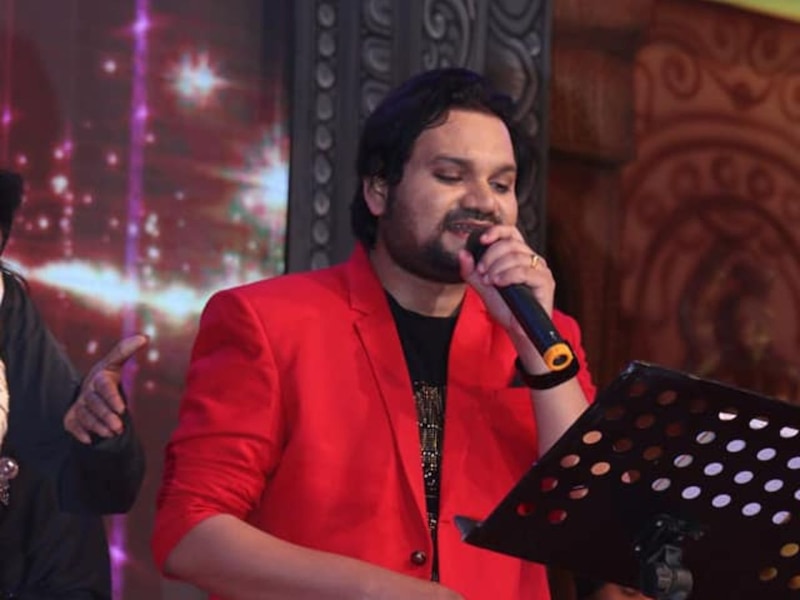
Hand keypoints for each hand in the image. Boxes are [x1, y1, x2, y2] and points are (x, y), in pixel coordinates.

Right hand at [64, 334, 147, 443]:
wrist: (90, 393)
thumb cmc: (106, 377)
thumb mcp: (115, 364)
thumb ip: (126, 350)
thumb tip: (144, 337)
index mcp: (98, 378)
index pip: (104, 386)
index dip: (112, 398)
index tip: (122, 409)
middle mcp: (86, 392)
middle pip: (95, 404)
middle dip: (106, 416)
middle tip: (119, 427)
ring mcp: (79, 405)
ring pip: (86, 416)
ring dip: (98, 426)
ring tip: (113, 433)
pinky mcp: (72, 418)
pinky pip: (72, 426)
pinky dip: (80, 432)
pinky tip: (89, 439)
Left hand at [458, 225, 554, 371]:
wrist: (518, 330)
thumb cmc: (505, 308)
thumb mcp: (483, 288)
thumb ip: (472, 272)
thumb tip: (462, 253)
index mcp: (519, 256)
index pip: (511, 233)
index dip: (497, 231)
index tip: (481, 239)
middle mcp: (532, 259)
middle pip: (511, 243)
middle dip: (491, 256)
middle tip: (481, 272)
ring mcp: (541, 269)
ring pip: (517, 256)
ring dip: (497, 267)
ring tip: (489, 281)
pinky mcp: (546, 282)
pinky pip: (525, 271)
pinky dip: (508, 275)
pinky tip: (498, 283)